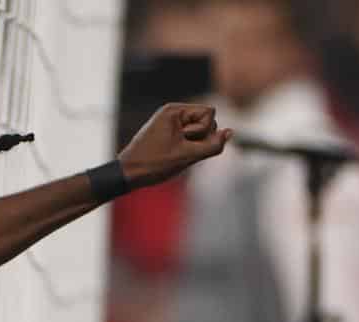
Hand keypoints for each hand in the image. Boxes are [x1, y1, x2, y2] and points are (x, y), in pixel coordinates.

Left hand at [117, 104, 232, 187]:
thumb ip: (212, 145)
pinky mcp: (169, 134)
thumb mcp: (187, 156)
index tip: (186, 141)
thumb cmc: (154, 163)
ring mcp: (171, 124)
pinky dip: (187, 149)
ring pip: (199, 132)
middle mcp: (172, 113)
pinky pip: (190, 139)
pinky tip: (174, 157)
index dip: (205, 130)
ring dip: (194, 146)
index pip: (209, 112)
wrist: (128, 174)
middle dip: (200, 138)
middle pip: (206, 121)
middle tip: (179, 150)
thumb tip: (230, 133)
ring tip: (175, 155)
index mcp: (174, 111)